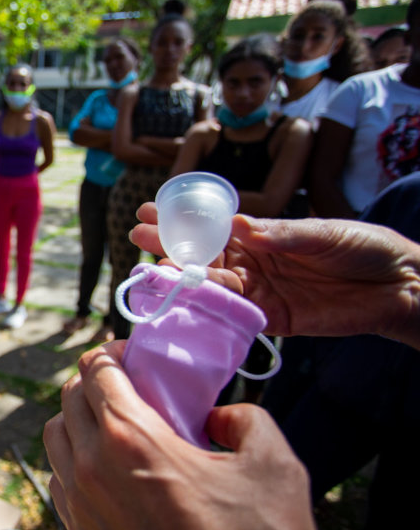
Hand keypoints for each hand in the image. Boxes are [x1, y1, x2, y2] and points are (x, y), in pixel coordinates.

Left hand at [43, 342, 329, 529]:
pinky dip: (76, 461)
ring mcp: (82, 508)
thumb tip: (222, 416)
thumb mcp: (275, 468)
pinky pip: (59, 480)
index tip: (136, 353)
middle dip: (96, 380)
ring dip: (79, 419)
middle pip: (69, 398)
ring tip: (119, 423)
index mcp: (132, 441)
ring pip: (55, 438)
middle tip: (131, 383)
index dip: (115, 351)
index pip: (96, 370)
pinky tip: (111, 468)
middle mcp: (93, 470)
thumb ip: (247, 419)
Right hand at [130, 202, 419, 345]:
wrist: (404, 287)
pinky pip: (234, 315)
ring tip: (149, 266)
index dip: (183, 219)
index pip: (214, 228)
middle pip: (203, 256)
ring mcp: (261, 293)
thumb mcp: (324, 232)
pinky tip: (185, 301)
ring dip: (182, 277)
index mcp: (264, 236)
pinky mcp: (273, 320)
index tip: (151, 209)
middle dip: (169, 245)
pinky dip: (210, 309)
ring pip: (212, 286)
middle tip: (136, 234)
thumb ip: (281, 234)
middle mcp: (255, 264)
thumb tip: (239, 225)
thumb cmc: (367, 248)